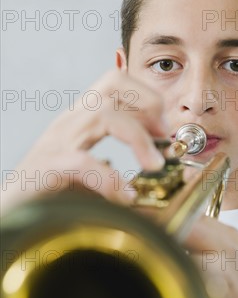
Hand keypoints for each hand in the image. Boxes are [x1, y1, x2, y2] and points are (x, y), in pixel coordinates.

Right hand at [1, 69, 166, 213]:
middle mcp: (69, 123)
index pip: (115, 84)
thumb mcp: (85, 177)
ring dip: (138, 138)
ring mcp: (57, 142)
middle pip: (112, 84)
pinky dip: (110, 179)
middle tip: (163, 135)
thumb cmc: (47, 195)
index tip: (163, 128)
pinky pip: (84, 162)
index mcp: (79, 121)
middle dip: (147, 102)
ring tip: (153, 165)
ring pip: (103, 115)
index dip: (147, 98)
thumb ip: (109, 172)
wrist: (10, 213)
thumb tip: (140, 185)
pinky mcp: (48, 167)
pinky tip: (124, 196)